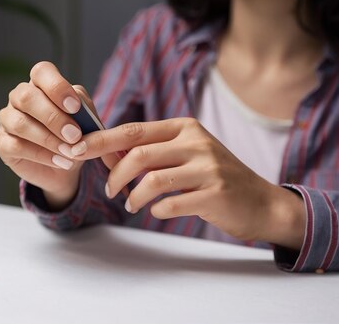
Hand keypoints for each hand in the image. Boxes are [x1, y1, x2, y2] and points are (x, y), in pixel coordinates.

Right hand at [0, 61, 90, 208]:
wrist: (66, 163)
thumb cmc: (76, 134)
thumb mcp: (87, 120)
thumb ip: (85, 110)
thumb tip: (78, 110)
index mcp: (40, 84)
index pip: (41, 72)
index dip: (57, 87)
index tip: (75, 107)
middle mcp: (19, 97)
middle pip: (27, 97)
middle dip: (53, 117)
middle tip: (75, 135)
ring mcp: (8, 119)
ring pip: (20, 123)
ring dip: (49, 139)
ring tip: (70, 152)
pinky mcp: (3, 143)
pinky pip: (16, 146)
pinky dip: (42, 155)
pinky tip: (60, 161)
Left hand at [69, 118, 305, 248]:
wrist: (261, 203)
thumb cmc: (215, 178)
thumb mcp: (187, 155)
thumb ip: (152, 152)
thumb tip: (105, 153)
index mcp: (185, 127)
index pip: (134, 130)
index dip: (101, 140)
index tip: (77, 149)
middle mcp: (196, 142)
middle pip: (138, 153)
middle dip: (114, 175)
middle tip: (110, 191)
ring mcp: (208, 168)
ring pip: (151, 180)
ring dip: (133, 196)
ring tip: (131, 205)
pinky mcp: (215, 194)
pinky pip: (170, 203)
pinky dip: (157, 210)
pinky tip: (159, 211)